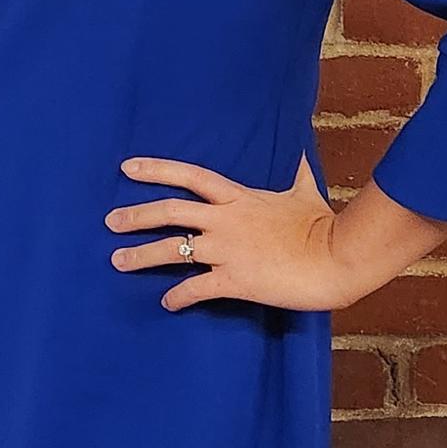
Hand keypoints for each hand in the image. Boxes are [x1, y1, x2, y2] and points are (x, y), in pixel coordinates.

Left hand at [106, 154, 352, 312]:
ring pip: (174, 250)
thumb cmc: (322, 224)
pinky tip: (165, 303)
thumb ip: (294, 169)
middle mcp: (225, 220)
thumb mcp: (303, 190)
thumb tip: (299, 144)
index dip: (155, 170)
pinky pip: (197, 289)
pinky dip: (178, 296)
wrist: (337, 258)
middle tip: (109, 221)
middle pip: (170, 212)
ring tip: (117, 261)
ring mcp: (228, 250)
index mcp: (237, 197)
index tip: (126, 168)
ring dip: (142, 256)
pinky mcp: (236, 280)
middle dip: (136, 215)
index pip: (188, 176)